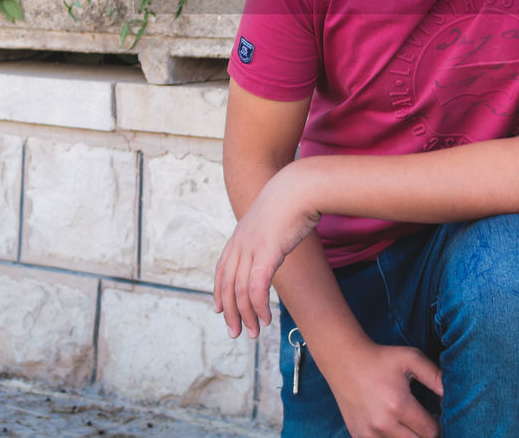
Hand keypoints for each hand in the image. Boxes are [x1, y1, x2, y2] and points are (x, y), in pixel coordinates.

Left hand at [213, 164, 321, 337]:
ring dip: (246, 316)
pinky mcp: (266, 253)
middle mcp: (240, 243)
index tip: (219, 310)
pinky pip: (256, 288)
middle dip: (230, 312)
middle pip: (227, 285)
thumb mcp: (274, 217)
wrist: (300, 186)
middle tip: (234, 332)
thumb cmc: (293, 199)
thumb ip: (268, 232)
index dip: (219, 291)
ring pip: (240, 291)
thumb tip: (276, 239)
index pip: (222, 269)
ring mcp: (251, 248)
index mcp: (240, 235)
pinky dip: (258, 307)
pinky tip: (265, 319)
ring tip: (252, 333)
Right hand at [322, 340, 443, 437]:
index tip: (435, 415)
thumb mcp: (411, 358)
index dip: (438, 424)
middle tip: (424, 421)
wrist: (344, 360)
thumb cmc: (381, 358)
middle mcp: (382, 424)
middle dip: (425, 434)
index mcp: (398, 405)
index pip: (430, 432)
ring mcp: (368, 434)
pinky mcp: (358, 437)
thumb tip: (453, 395)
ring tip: (409, 424)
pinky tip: (394, 427)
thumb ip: (436, 376)